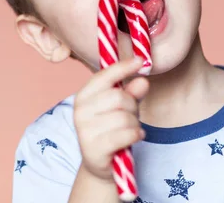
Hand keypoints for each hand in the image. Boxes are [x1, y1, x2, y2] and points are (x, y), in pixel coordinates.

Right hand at [72, 56, 149, 181]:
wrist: (101, 163)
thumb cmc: (112, 129)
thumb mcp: (124, 107)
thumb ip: (132, 93)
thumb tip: (143, 80)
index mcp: (83, 96)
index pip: (104, 76)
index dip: (123, 67)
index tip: (140, 60)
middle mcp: (80, 111)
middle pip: (118, 97)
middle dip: (132, 106)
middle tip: (131, 116)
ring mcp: (84, 131)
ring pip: (124, 117)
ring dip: (134, 124)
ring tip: (130, 130)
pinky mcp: (94, 150)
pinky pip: (125, 134)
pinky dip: (136, 134)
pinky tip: (135, 137)